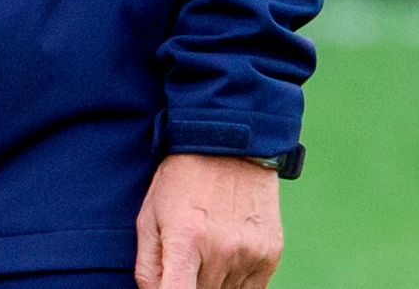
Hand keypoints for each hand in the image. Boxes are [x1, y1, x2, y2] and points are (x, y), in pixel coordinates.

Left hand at [133, 151, 283, 288]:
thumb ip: (148, 267)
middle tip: (188, 261)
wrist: (232, 145)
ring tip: (207, 253)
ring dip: (214, 285)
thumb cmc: (181, 180)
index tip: (171, 288)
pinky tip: (228, 255)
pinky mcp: (270, 254)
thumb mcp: (150, 215)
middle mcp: (221, 251)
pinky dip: (236, 282)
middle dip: (191, 285)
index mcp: (185, 241)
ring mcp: (249, 254)